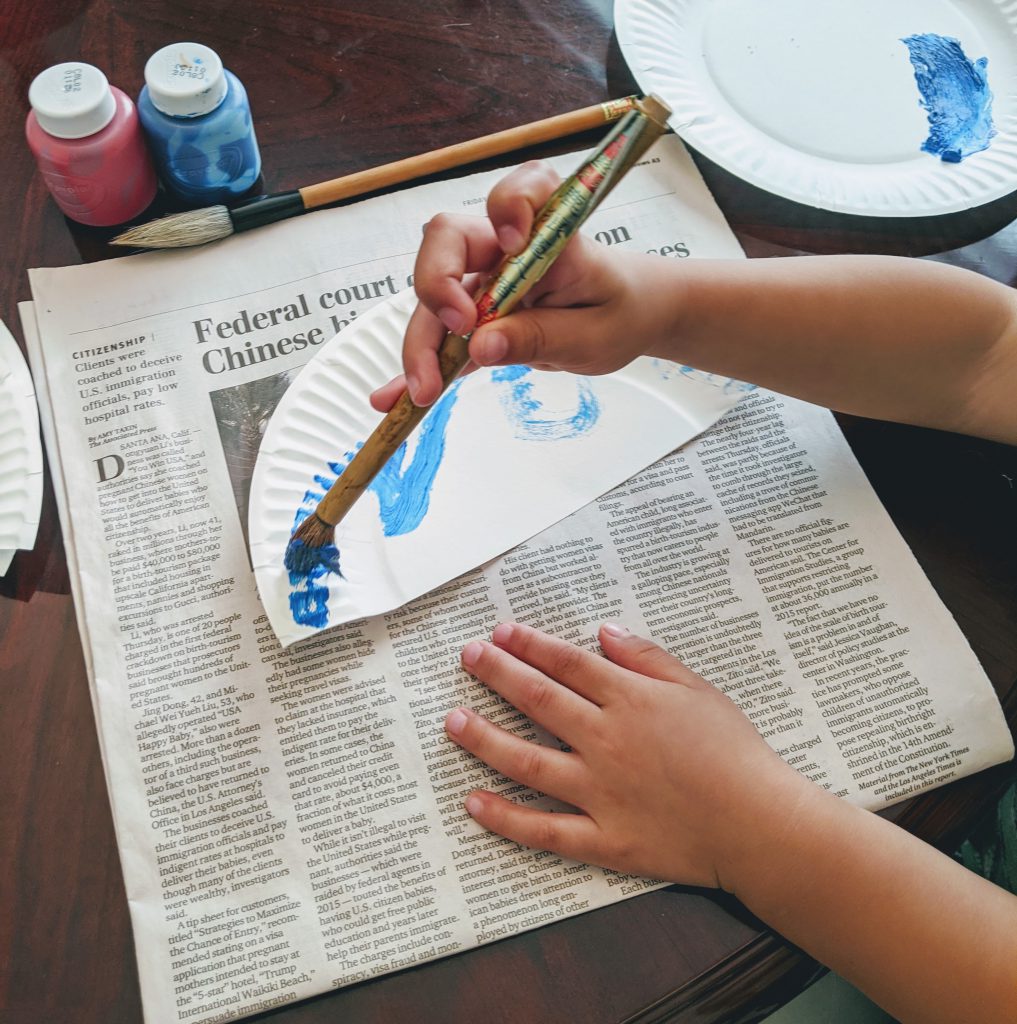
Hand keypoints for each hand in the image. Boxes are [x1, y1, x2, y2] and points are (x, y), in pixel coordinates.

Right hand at [371, 161, 675, 410]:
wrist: (626, 319)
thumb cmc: (618, 312)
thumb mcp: (592, 336)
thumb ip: (540, 336)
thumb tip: (481, 345)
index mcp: (549, 236)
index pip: (522, 191)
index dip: (509, 204)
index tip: (512, 241)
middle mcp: (505, 250)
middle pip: (447, 243)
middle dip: (437, 285)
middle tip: (459, 329)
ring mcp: (483, 280)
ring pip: (433, 298)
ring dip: (421, 343)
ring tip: (424, 392)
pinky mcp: (473, 315)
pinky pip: (439, 336)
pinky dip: (420, 365)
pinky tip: (400, 396)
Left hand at [444, 621, 813, 890]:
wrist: (760, 824)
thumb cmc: (734, 751)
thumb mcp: (698, 689)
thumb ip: (648, 658)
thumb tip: (603, 632)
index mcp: (630, 700)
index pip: (566, 663)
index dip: (529, 644)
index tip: (500, 632)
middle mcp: (606, 740)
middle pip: (538, 700)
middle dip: (497, 674)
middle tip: (467, 657)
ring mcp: (600, 791)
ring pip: (527, 760)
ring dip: (485, 738)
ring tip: (453, 720)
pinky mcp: (603, 838)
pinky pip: (544, 829)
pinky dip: (506, 818)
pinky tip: (474, 802)